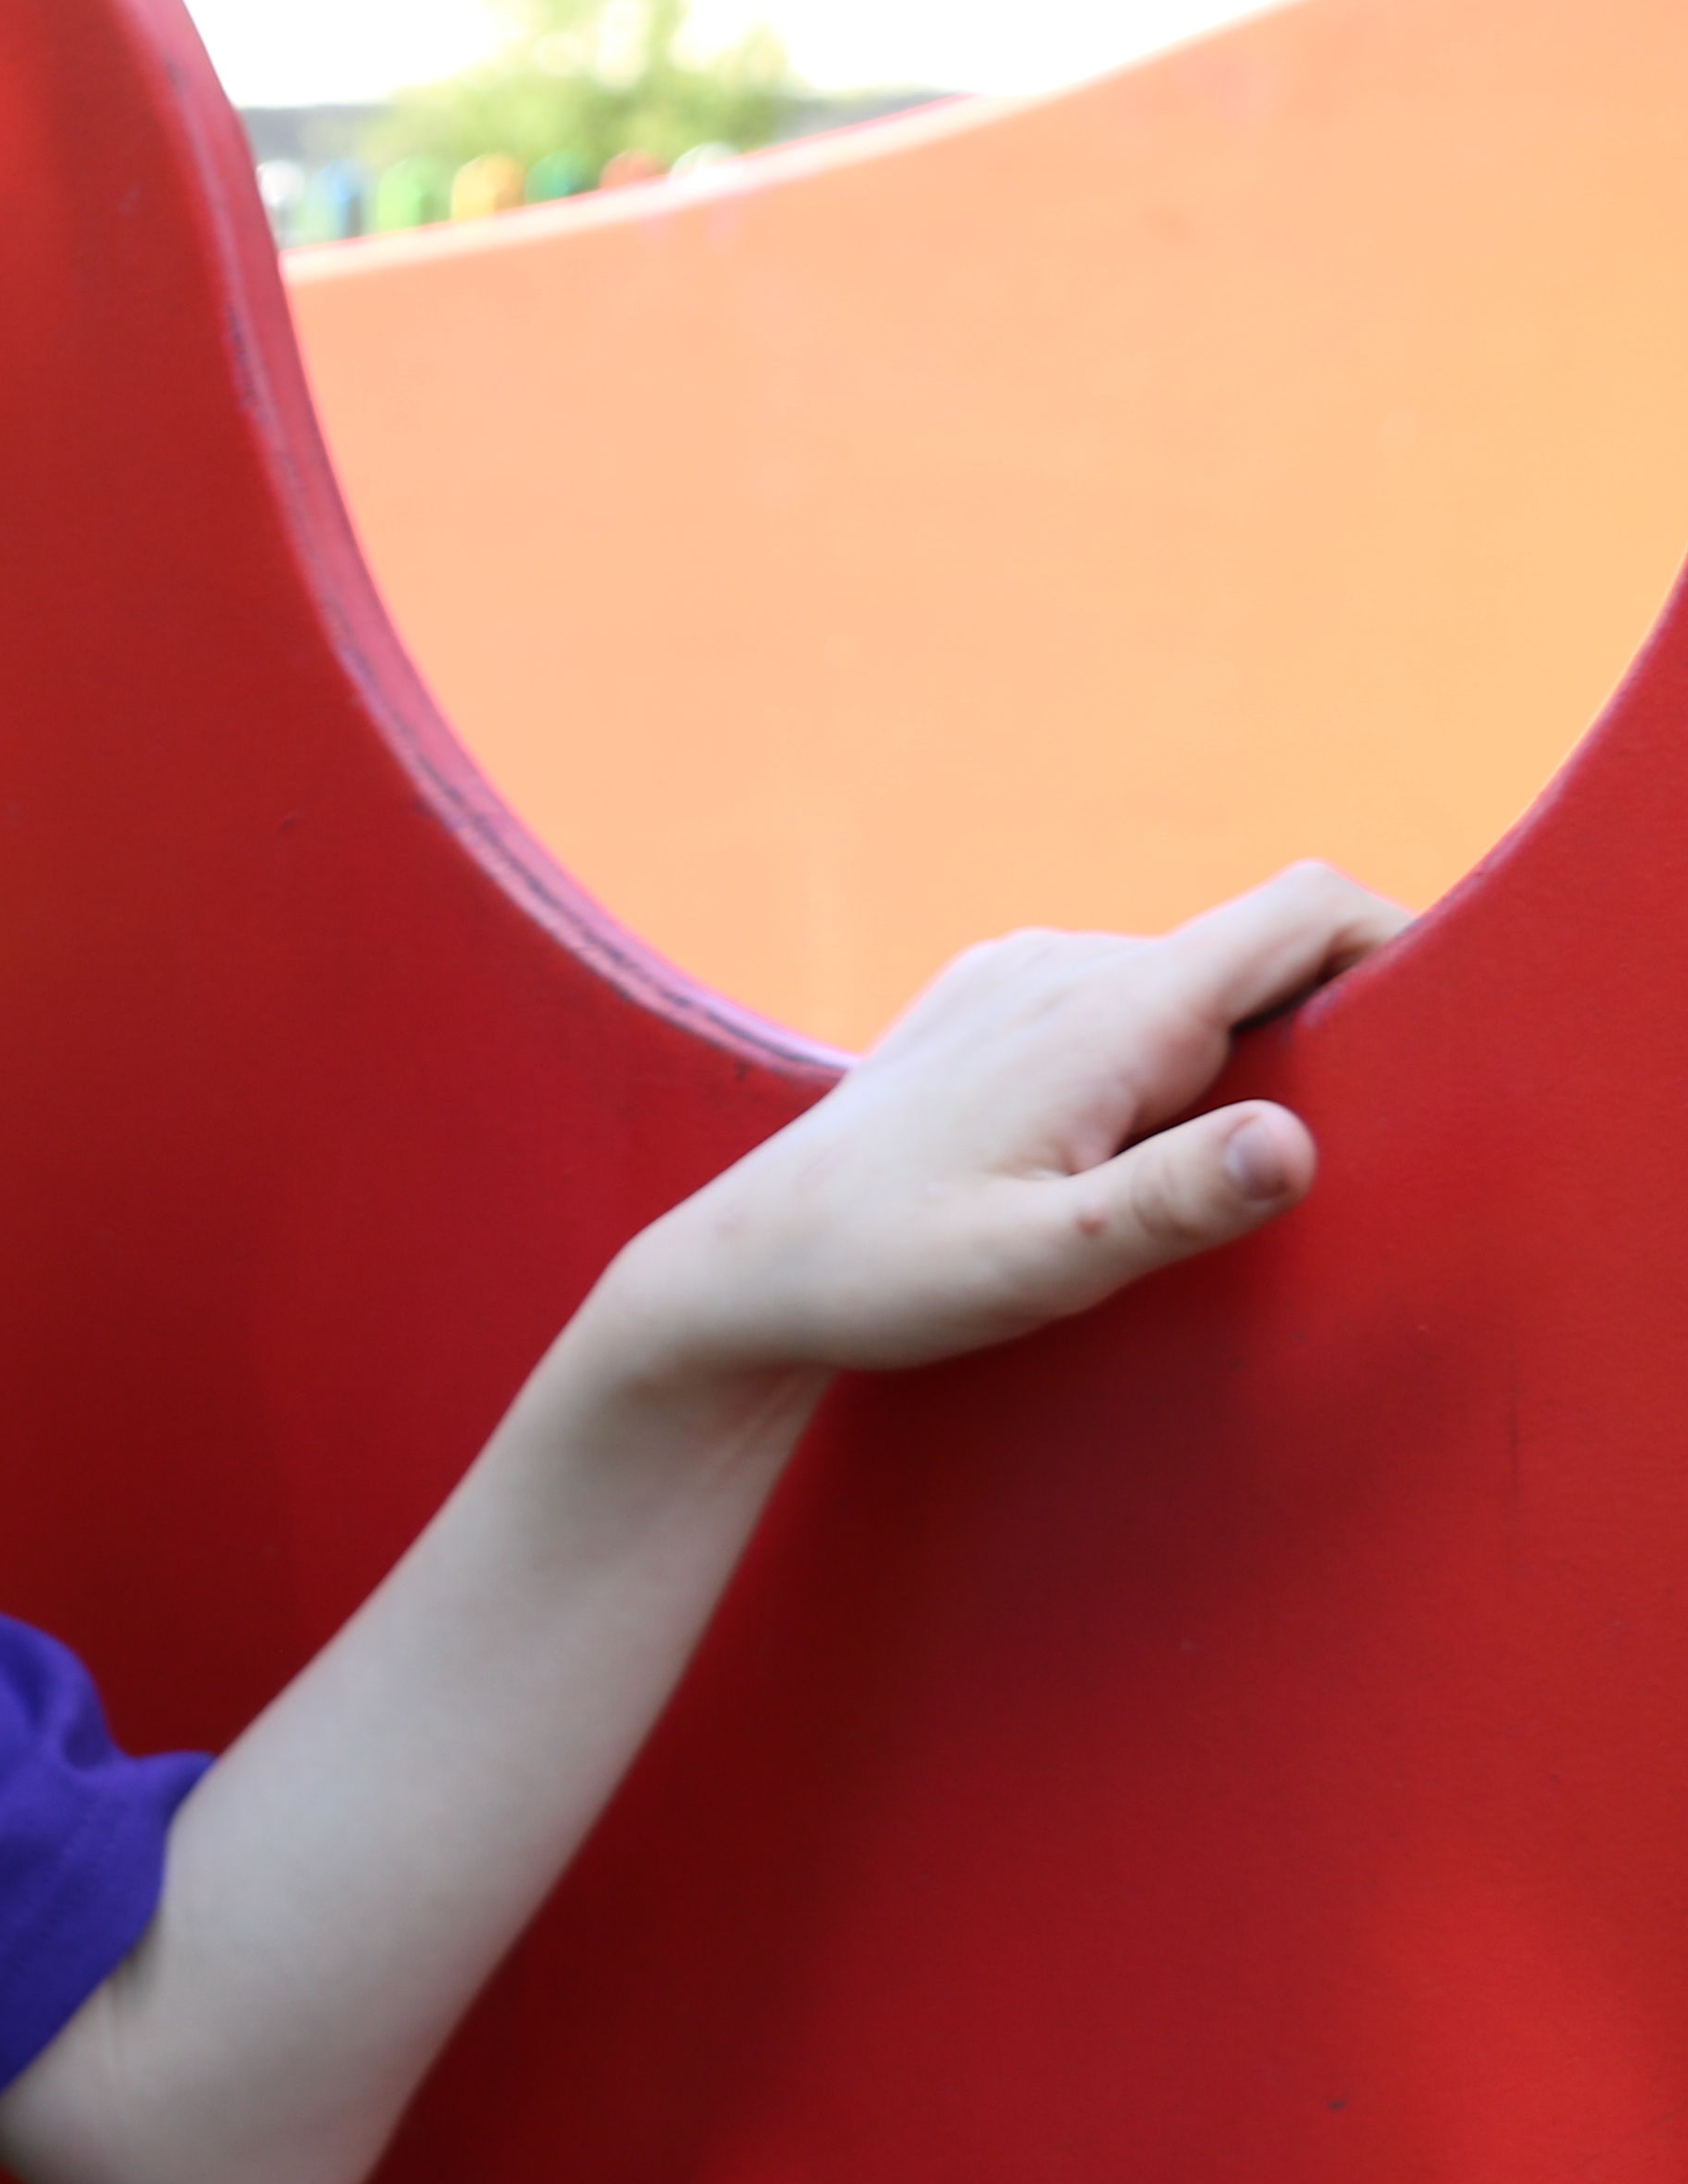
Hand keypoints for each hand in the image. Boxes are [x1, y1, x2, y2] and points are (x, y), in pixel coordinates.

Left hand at [614, 861, 1407, 1382]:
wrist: (743, 1270)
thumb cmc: (882, 1274)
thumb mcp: (1041, 1264)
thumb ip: (1173, 1202)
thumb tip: (1295, 1143)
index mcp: (1103, 1011)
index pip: (1303, 910)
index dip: (1398, 945)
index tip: (1441, 1030)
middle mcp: (1065, 964)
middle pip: (1260, 953)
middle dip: (1319, 1035)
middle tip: (1308, 1160)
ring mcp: (1021, 974)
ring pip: (1192, 986)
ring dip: (1232, 1059)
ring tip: (1187, 1178)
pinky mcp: (990, 1001)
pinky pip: (1123, 1006)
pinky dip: (1160, 1065)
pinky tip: (1107, 1159)